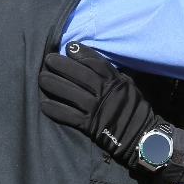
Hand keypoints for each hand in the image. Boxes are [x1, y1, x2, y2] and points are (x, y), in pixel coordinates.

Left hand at [38, 43, 157, 167]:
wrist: (142, 136)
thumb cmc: (135, 109)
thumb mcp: (129, 87)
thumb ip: (114, 76)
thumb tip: (96, 63)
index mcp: (117, 82)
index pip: (97, 63)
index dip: (82, 54)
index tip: (69, 47)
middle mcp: (107, 93)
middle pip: (82, 76)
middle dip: (63, 66)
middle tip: (48, 59)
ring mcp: (98, 110)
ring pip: (73, 94)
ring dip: (55, 85)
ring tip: (41, 78)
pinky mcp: (92, 126)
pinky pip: (71, 117)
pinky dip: (57, 111)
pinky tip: (44, 105)